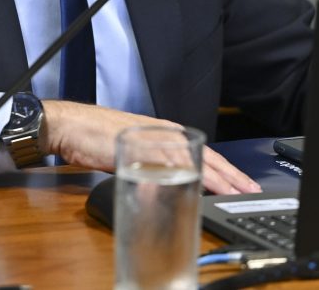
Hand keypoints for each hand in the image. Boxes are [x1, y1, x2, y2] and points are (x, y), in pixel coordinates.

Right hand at [40, 100, 259, 194]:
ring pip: (189, 159)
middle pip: (204, 155)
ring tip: (229, 192)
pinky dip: (178, 176)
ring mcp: (151, 140)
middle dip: (228, 175)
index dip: (226, 169)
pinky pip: (162, 164)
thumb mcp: (134, 150)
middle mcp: (164, 133)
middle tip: (247, 190)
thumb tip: (171, 184)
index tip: (242, 184)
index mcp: (166, 132)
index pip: (205, 152)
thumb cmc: (97, 137)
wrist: (71, 125)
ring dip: (211, 177)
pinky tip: (191, 186)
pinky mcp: (136, 148)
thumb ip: (154, 165)